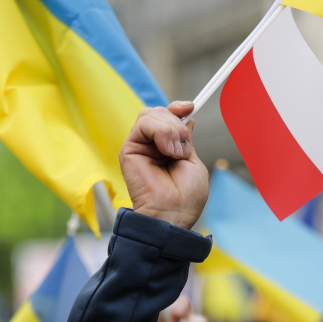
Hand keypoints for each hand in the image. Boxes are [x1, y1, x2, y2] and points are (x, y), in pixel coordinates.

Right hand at [120, 102, 208, 229]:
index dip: (178, 108)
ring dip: (171, 129)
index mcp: (167, 147)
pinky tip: (168, 151)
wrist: (173, 213)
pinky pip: (144, 123)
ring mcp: (140, 147)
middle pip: (160, 111)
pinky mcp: (129, 150)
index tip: (191, 106)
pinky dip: (161, 132)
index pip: (167, 116)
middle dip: (177, 122)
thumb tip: (186, 115)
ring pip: (151, 114)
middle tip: (184, 146)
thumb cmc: (186, 196)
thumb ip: (185, 137)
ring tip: (176, 153)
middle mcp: (152, 145)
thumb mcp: (192, 160)